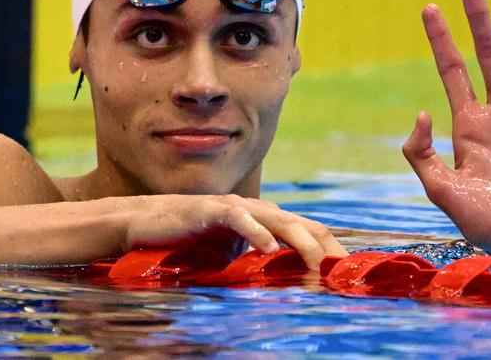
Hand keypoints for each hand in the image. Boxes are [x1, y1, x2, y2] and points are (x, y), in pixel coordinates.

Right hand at [120, 194, 347, 268]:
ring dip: (300, 242)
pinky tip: (268, 251)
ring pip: (277, 220)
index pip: (306, 231)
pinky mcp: (211, 209)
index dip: (329, 249)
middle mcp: (255, 209)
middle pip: (302, 225)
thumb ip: (253, 262)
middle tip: (343, 272)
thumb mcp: (228, 255)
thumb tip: (281, 284)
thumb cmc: (187, 239)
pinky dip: (256, 233)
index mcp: (262, 219)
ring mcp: (234, 206)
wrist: (145, 223)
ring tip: (318, 264)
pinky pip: (239, 218)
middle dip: (326, 248)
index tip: (345, 273)